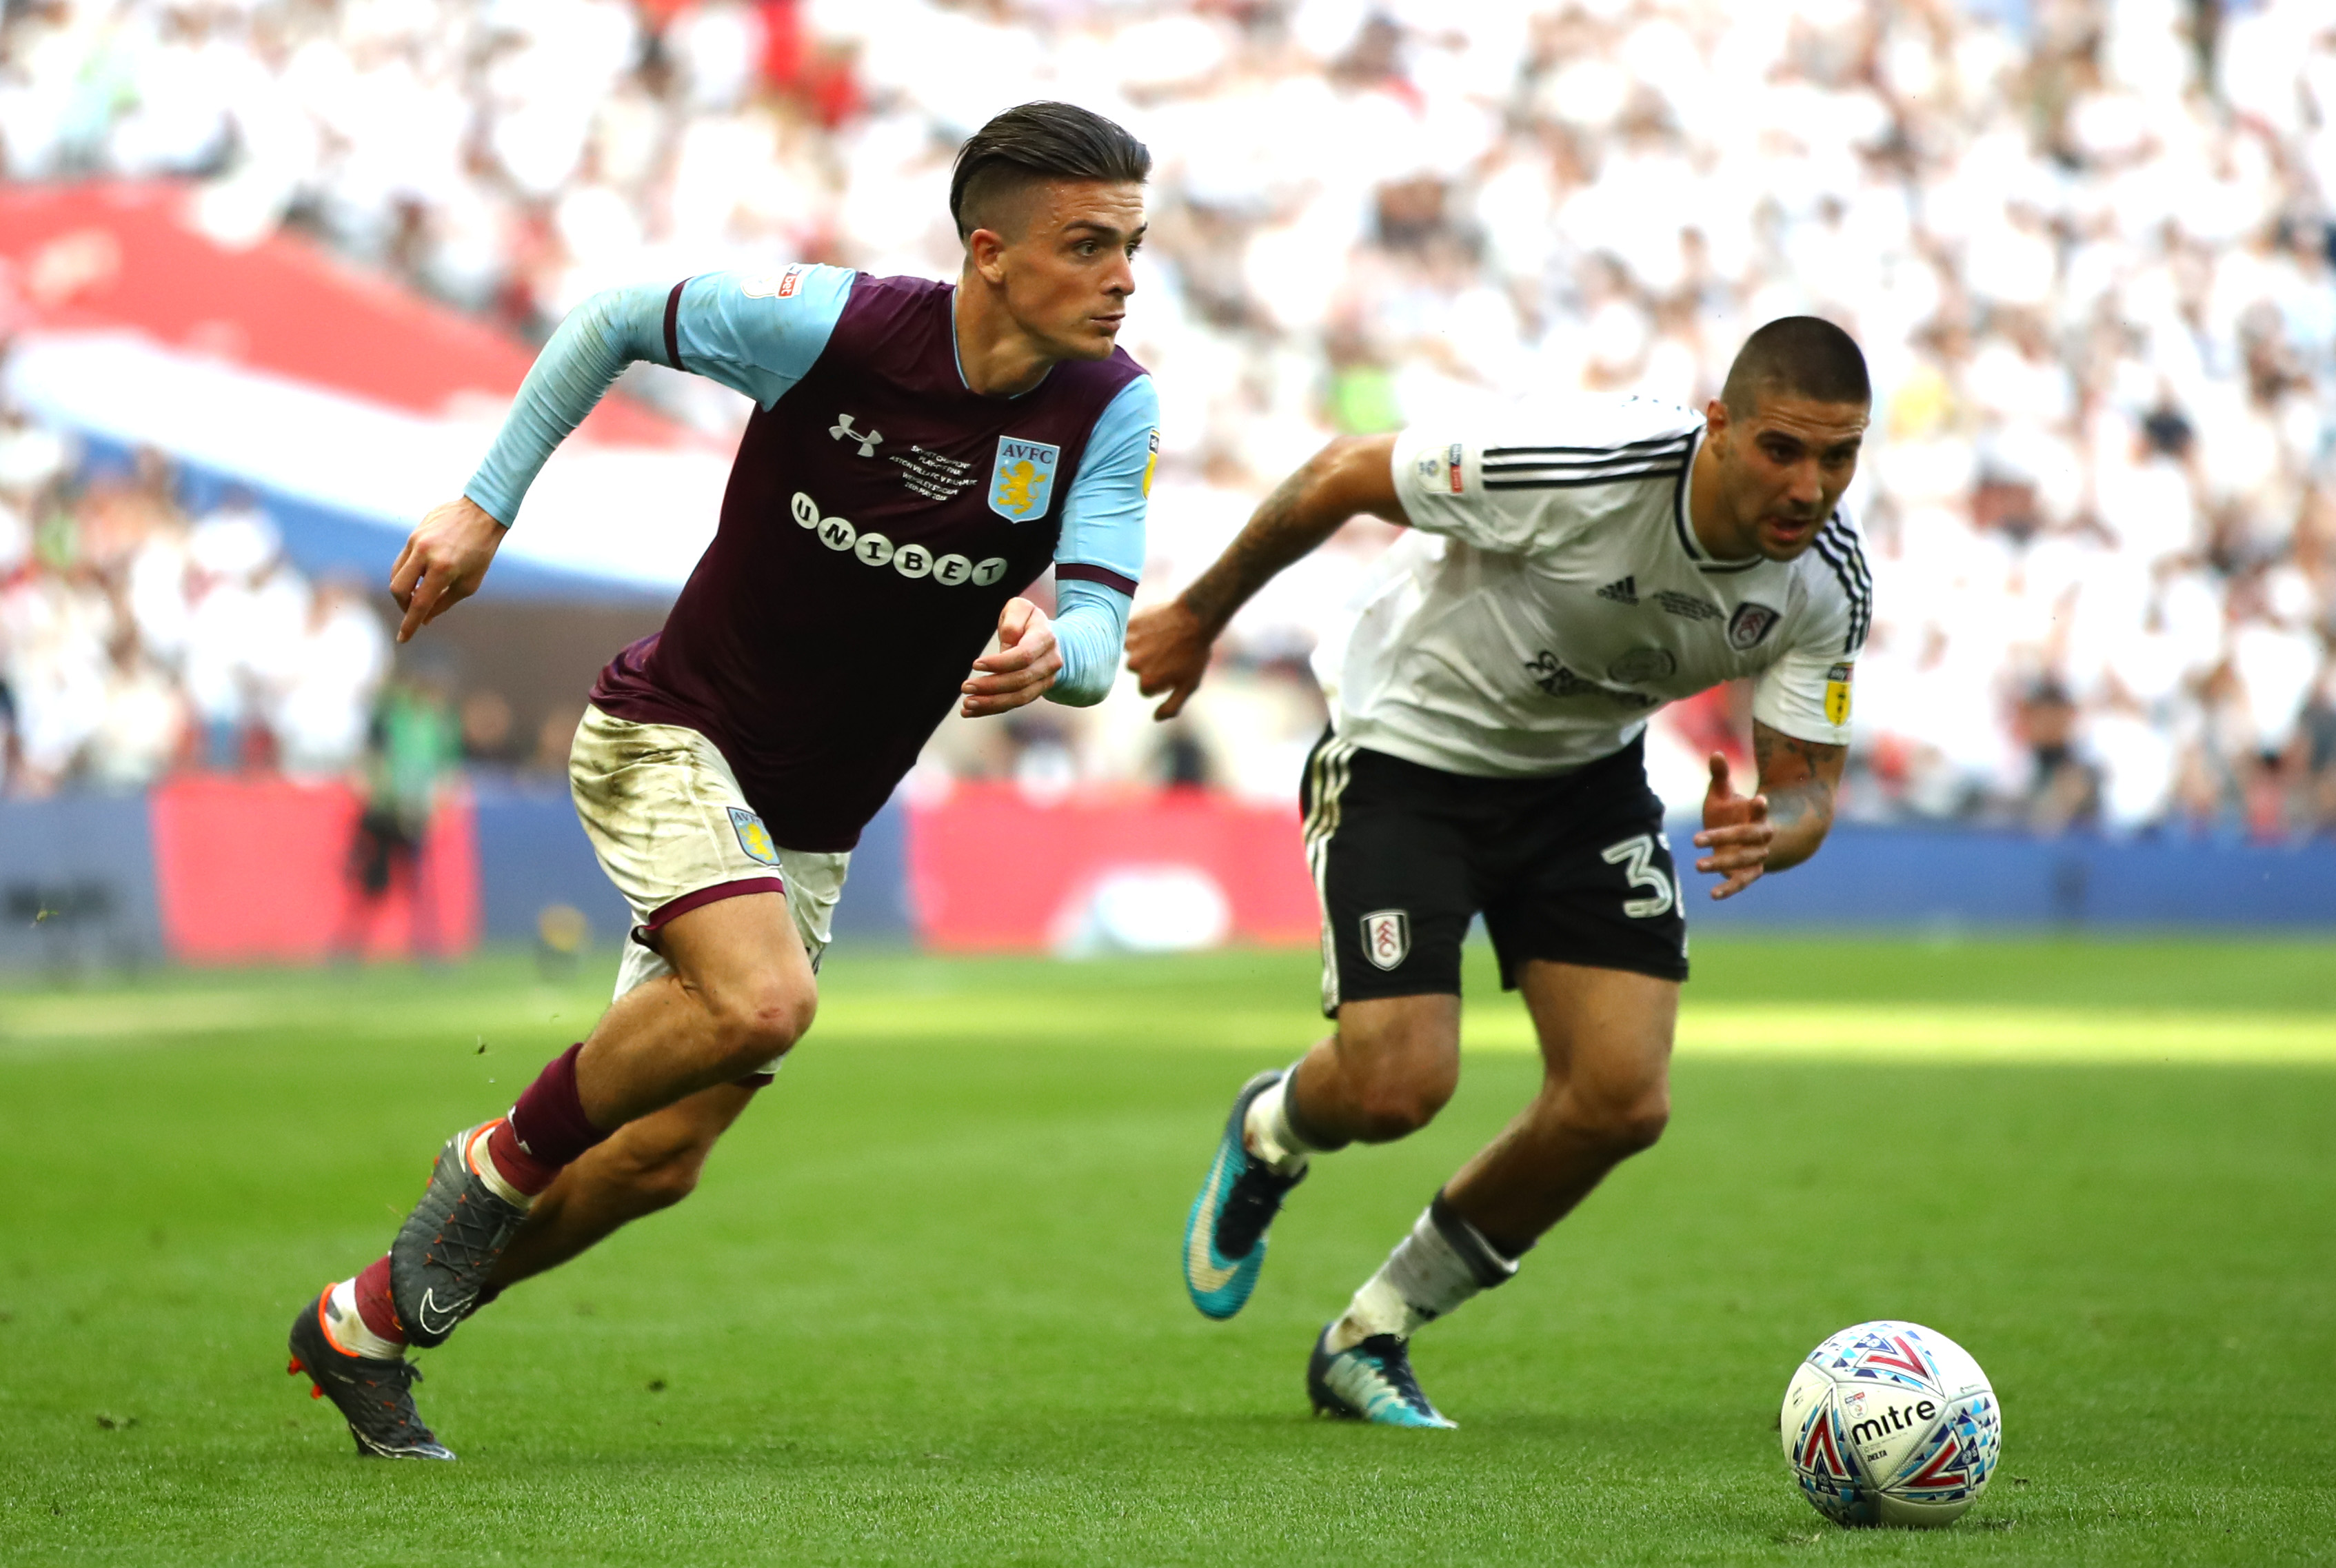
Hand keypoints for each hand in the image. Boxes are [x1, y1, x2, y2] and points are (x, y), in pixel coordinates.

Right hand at [390, 497, 505, 642]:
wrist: (482, 512)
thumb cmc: (481, 551)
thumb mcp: (469, 583)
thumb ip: (444, 602)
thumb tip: (426, 620)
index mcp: (443, 568)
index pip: (419, 603)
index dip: (410, 624)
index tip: (403, 639)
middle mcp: (425, 553)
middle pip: (398, 589)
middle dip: (403, 606)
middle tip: (415, 612)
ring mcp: (416, 540)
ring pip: (395, 573)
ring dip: (403, 590)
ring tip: (419, 594)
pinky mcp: (413, 533)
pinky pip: (402, 559)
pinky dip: (407, 573)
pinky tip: (420, 577)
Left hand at [961, 597, 1061, 716]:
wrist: (1048, 638)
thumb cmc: (1026, 620)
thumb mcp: (1020, 608)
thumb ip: (1013, 622)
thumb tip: (1007, 647)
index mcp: (1045, 639)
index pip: (1024, 656)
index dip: (1000, 663)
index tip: (975, 664)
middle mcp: (1050, 663)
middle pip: (1021, 680)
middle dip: (991, 686)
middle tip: (965, 687)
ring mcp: (1045, 680)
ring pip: (1019, 698)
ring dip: (991, 703)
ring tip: (967, 704)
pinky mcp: (1035, 692)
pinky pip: (1014, 704)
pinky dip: (992, 709)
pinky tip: (971, 711)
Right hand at [1125, 599, 1212, 719]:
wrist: (1196, 618)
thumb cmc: (1196, 653)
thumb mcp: (1189, 685)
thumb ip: (1172, 706)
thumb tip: (1156, 718)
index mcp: (1147, 682)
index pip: (1146, 689)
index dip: (1162, 681)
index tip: (1174, 668)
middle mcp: (1134, 665)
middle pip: (1137, 670)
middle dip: (1150, 663)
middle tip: (1170, 651)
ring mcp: (1131, 644)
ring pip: (1132, 651)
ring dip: (1143, 646)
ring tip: (1164, 638)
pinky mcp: (1130, 626)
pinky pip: (1129, 632)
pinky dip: (1139, 631)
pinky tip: (1156, 627)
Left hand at [1692, 751, 1772, 899]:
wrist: (1749, 840)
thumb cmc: (1732, 813)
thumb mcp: (1724, 795)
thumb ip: (1721, 776)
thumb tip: (1715, 752)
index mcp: (1756, 814)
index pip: (1760, 810)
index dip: (1759, 806)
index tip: (1759, 799)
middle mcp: (1761, 836)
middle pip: (1747, 836)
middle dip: (1724, 837)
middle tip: (1696, 839)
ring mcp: (1757, 856)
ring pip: (1743, 860)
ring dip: (1721, 862)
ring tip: (1698, 865)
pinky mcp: (1749, 873)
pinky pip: (1741, 882)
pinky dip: (1728, 889)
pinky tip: (1712, 894)